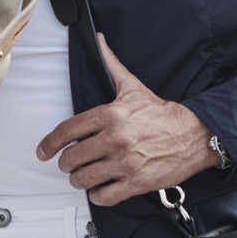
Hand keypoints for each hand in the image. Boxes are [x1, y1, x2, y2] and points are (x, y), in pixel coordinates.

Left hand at [36, 34, 219, 206]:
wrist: (193, 134)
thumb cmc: (160, 113)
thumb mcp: (132, 86)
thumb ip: (111, 64)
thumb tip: (99, 41)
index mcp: (110, 115)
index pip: (68, 130)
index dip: (50, 143)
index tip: (43, 151)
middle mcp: (115, 139)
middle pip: (72, 158)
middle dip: (65, 164)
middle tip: (67, 164)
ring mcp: (126, 163)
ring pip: (85, 179)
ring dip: (78, 180)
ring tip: (81, 177)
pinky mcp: (137, 182)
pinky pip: (106, 196)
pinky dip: (98, 195)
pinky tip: (99, 190)